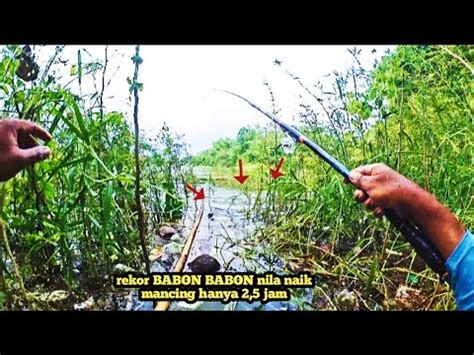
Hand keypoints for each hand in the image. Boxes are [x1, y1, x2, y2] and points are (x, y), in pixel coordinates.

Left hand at [0, 119, 51, 181]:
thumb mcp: (20, 160)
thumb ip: (36, 154)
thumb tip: (48, 151)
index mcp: (11, 126)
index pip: (32, 126)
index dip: (42, 134)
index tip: (50, 141)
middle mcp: (2, 126)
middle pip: (23, 132)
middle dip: (33, 144)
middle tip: (40, 155)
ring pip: (15, 138)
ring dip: (24, 148)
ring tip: (29, 160)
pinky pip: (7, 142)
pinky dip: (15, 149)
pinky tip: (17, 160)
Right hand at [345, 163, 464, 258]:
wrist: (411, 204)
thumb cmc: (390, 191)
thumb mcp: (370, 184)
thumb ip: (358, 180)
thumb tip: (350, 174)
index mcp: (376, 170)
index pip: (359, 171)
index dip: (351, 177)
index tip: (344, 183)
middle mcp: (379, 179)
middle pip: (361, 187)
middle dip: (361, 195)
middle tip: (364, 197)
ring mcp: (384, 191)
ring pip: (368, 199)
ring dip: (370, 204)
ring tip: (377, 204)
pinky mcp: (388, 202)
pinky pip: (376, 206)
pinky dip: (378, 209)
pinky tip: (383, 210)